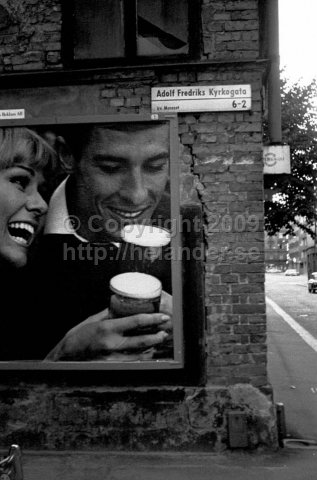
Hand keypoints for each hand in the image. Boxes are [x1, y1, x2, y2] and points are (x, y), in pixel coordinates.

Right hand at [44, 309, 170, 360]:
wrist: (64, 356)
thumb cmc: (77, 335)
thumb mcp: (93, 320)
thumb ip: (110, 314)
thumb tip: (123, 307)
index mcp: (107, 328)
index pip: (135, 322)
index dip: (152, 319)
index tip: (162, 317)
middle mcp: (111, 344)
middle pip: (141, 340)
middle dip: (156, 336)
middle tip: (165, 331)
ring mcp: (112, 357)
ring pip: (139, 354)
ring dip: (151, 347)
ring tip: (159, 341)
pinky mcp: (111, 365)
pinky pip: (131, 362)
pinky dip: (141, 357)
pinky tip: (148, 353)